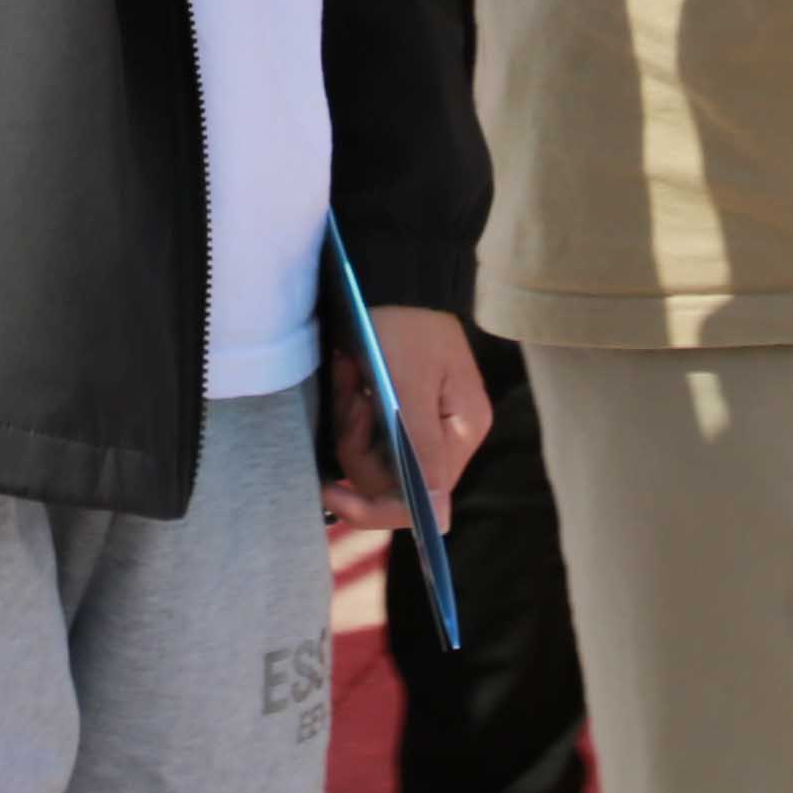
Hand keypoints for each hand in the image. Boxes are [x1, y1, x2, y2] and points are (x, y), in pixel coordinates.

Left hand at [323, 305, 498, 531]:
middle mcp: (446, 438)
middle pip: (390, 478)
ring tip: (349, 372)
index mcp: (461, 432)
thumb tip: (438, 519)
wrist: (391, 272)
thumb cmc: (404, 324)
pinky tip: (349, 374)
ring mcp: (421, 425)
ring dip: (351, 418)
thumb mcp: (408, 386)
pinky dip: (352, 407)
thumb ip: (422, 451)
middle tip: (352, 391)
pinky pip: (367, 432)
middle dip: (358, 442)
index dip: (375, 507)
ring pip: (372, 455)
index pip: (422, 499)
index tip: (331, 490)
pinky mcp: (398, 411)